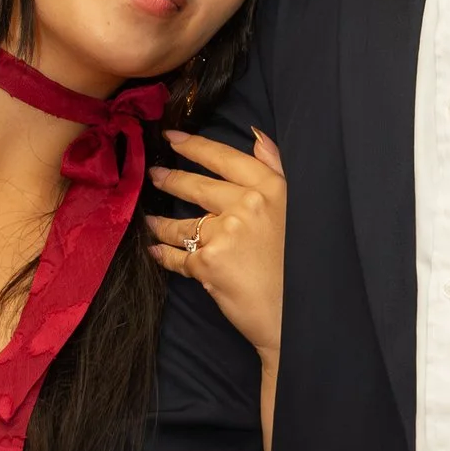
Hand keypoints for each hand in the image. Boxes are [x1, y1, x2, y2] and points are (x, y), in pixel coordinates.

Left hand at [148, 129, 285, 362]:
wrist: (294, 315)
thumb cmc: (297, 264)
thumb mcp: (293, 207)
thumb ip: (273, 169)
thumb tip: (255, 136)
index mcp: (269, 189)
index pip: (225, 158)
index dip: (194, 145)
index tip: (172, 137)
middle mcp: (247, 205)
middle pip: (196, 186)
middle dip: (170, 179)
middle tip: (155, 174)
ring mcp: (224, 234)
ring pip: (181, 223)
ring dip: (162, 222)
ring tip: (152, 221)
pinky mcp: (207, 263)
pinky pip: (176, 255)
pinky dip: (163, 254)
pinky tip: (155, 250)